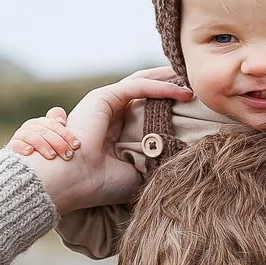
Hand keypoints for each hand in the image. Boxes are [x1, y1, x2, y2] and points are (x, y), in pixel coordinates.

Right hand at [8, 108, 76, 160]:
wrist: (31, 179)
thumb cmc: (50, 162)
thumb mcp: (60, 148)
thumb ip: (62, 132)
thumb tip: (61, 120)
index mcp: (43, 124)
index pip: (53, 122)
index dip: (65, 133)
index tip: (76, 145)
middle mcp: (31, 128)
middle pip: (44, 129)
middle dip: (58, 142)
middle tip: (69, 155)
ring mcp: (20, 137)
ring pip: (30, 134)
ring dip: (42, 144)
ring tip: (52, 156)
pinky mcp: (11, 148)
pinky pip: (14, 143)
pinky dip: (21, 146)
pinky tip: (30, 152)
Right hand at [13, 67, 191, 214]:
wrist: (72, 182)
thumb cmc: (98, 184)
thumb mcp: (135, 173)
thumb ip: (150, 163)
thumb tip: (177, 163)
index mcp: (112, 130)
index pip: (142, 107)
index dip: (166, 101)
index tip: (190, 102)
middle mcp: (107, 113)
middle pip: (143, 89)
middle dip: (168, 82)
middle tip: (193, 81)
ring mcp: (103, 103)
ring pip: (142, 83)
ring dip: (168, 80)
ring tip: (192, 81)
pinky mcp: (102, 97)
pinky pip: (138, 87)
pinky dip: (161, 87)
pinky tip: (182, 92)